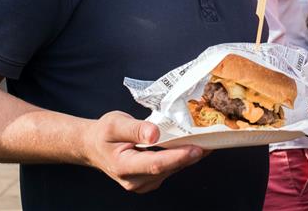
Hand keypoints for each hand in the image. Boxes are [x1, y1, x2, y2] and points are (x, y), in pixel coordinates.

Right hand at [82, 111, 206, 192]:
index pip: (155, 164)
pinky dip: (182, 157)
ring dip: (189, 156)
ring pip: (172, 170)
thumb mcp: (115, 123)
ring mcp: (143, 184)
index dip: (178, 157)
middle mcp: (134, 180)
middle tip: (213, 140)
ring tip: (208, 140)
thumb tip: (155, 133)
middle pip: (168, 168)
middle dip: (191, 155)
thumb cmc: (104, 133)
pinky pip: (171, 169)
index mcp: (123, 165)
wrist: (94, 147)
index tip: (197, 148)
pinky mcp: (150, 181)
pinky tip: (192, 145)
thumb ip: (135, 129)